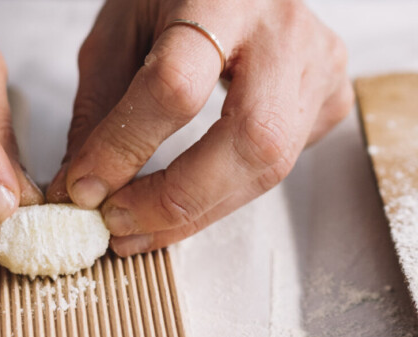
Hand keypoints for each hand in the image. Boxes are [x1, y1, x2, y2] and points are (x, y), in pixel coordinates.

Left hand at [47, 0, 351, 255]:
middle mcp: (285, 32)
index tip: (86, 189)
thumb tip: (84, 188)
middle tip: (124, 227)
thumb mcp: (123, 28)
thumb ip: (103, 105)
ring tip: (147, 226)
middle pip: (251, 138)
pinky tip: (198, 191)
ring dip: (203, 209)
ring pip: (273, 166)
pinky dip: (231, 191)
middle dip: (181, 199)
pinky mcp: (333, 99)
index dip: (128, 147)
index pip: (178, 85)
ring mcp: (320, 68)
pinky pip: (284, 166)